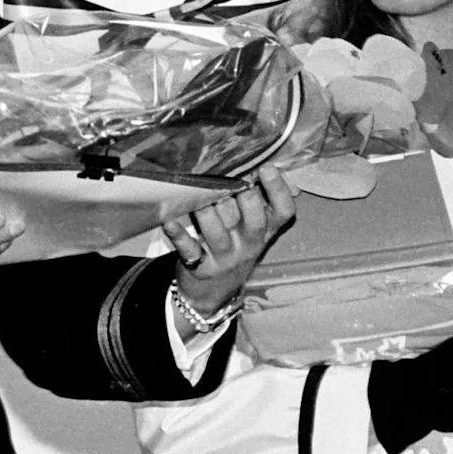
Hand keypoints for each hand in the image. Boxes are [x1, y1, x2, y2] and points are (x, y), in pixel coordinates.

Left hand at [163, 161, 294, 322]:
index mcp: (266, 231)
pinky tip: (169, 220)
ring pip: (218, 232)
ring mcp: (224, 257)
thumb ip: (259, 199)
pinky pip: (189, 248)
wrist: (214, 292)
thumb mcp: (253, 229)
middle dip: (244, 197)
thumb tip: (265, 162)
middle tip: (233, 177)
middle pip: (254, 221)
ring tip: (199, 191)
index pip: (283, 212)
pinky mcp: (200, 266)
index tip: (266, 167)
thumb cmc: (234, 245)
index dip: (278, 190)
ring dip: (208, 211)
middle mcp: (249, 244)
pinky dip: (178, 234)